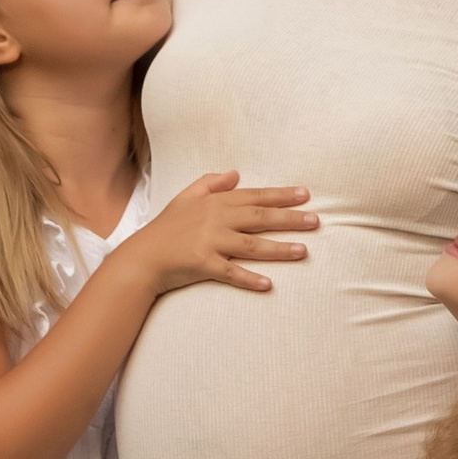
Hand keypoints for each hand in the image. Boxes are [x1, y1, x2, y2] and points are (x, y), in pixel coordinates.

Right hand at [133, 172, 314, 297]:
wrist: (142, 257)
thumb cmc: (165, 228)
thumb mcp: (185, 198)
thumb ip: (209, 183)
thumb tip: (235, 173)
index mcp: (214, 203)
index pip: (254, 196)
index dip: (280, 195)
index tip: (305, 194)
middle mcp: (215, 220)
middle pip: (259, 218)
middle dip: (289, 219)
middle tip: (315, 221)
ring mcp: (209, 242)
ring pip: (251, 245)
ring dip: (279, 249)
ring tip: (304, 251)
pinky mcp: (203, 264)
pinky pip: (231, 273)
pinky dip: (249, 279)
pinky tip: (268, 284)